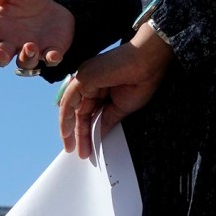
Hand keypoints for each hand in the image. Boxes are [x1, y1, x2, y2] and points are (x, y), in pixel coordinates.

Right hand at [0, 0, 75, 70]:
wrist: (55, 8)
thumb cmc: (24, 2)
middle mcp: (10, 45)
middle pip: (0, 58)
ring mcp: (31, 52)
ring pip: (24, 63)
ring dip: (26, 56)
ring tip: (30, 46)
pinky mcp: (52, 52)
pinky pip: (50, 60)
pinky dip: (51, 58)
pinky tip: (52, 55)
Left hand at [59, 26, 170, 157]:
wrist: (148, 62)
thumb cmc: (141, 81)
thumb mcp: (122, 108)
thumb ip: (106, 120)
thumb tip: (97, 135)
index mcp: (100, 87)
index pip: (88, 112)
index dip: (86, 131)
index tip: (88, 148)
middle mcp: (89, 82)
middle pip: (78, 112)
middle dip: (78, 134)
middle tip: (80, 152)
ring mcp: (84, 79)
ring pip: (70, 107)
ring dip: (70, 129)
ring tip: (72, 147)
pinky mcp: (82, 78)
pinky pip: (69, 100)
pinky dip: (66, 117)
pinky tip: (68, 132)